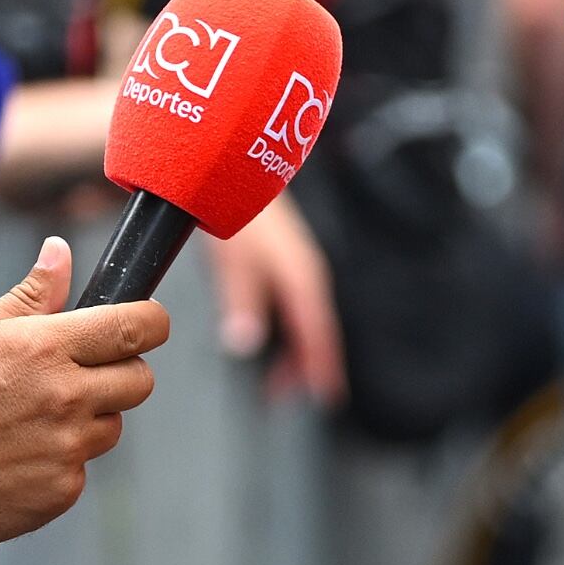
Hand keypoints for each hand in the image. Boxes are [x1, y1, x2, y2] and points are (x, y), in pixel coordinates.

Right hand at [0, 236, 165, 542]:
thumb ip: (32, 295)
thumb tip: (60, 252)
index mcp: (45, 347)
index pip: (136, 327)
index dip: (151, 323)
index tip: (146, 325)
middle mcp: (64, 397)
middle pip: (140, 381)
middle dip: (121, 374)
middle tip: (81, 377)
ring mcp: (66, 448)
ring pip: (111, 427)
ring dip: (87, 421)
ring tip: (32, 421)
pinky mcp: (60, 491)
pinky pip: (81, 470)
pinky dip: (59, 463)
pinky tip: (18, 456)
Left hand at [205, 200, 344, 405]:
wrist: (239, 166)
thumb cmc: (239, 208)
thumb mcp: (236, 260)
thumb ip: (242, 301)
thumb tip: (245, 343)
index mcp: (302, 278)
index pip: (318, 333)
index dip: (322, 366)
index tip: (327, 396)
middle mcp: (306, 275)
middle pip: (314, 333)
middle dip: (304, 367)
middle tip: (284, 398)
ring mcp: (298, 268)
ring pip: (303, 321)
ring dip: (293, 352)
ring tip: (274, 381)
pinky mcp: (285, 262)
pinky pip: (294, 307)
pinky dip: (286, 331)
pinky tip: (269, 339)